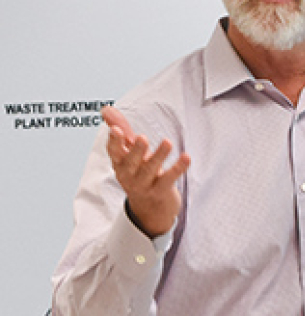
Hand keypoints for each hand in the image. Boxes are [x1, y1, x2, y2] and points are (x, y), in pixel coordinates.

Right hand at [103, 105, 189, 237]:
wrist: (149, 207)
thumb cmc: (137, 171)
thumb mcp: (128, 151)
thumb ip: (121, 129)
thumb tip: (106, 109)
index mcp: (120, 163)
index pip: (114, 152)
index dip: (114, 141)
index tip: (116, 130)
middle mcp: (130, 174)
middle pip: (132, 162)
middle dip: (136, 150)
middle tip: (142, 138)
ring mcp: (145, 184)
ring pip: (151, 169)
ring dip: (159, 156)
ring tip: (167, 142)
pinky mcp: (161, 191)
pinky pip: (170, 178)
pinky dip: (178, 168)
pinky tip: (186, 157)